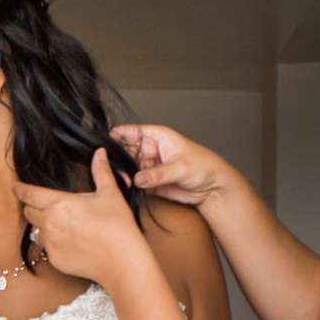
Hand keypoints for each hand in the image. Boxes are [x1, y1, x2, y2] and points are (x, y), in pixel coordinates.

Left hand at [14, 146, 147, 281]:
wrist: (122, 261)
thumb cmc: (117, 226)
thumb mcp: (110, 194)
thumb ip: (101, 172)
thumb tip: (100, 152)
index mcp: (59, 204)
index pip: (30, 194)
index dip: (21, 189)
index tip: (15, 186)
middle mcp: (49, 224)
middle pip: (29, 212)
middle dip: (33, 207)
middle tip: (45, 205)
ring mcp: (50, 244)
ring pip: (37, 231)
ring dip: (43, 226)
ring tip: (63, 225)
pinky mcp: (54, 260)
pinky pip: (46, 249)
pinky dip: (53, 243)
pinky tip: (70, 242)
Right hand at [111, 125, 233, 209]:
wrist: (212, 188)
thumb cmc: (204, 167)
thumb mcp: (181, 167)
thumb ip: (158, 174)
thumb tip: (138, 178)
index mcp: (157, 136)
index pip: (131, 132)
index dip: (117, 136)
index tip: (107, 144)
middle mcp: (150, 150)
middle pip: (125, 151)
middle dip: (118, 159)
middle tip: (117, 169)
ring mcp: (148, 166)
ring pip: (127, 168)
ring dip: (123, 175)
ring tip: (125, 181)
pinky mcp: (149, 182)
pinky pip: (134, 183)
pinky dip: (129, 186)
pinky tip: (127, 188)